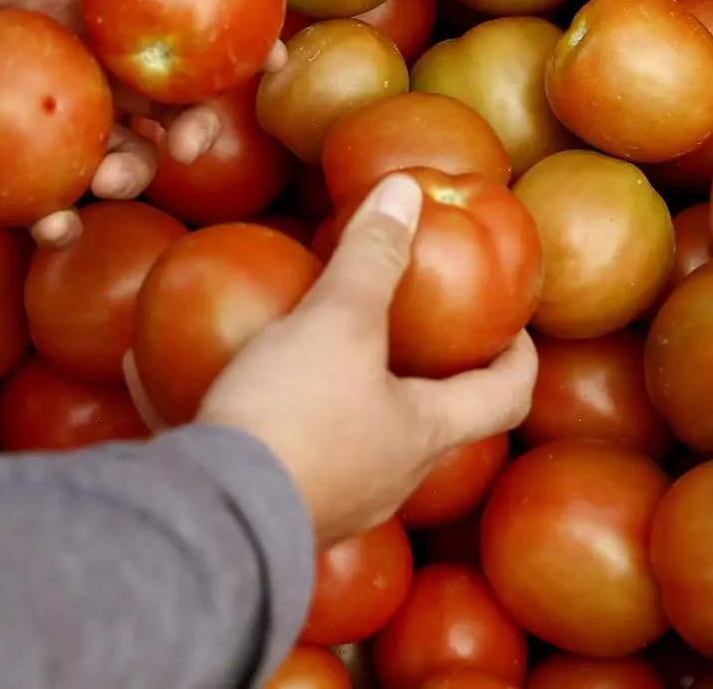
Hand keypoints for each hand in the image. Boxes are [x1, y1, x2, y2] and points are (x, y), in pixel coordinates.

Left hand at [0, 0, 281, 247]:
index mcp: (88, 8)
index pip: (177, 23)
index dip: (232, 42)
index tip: (271, 59)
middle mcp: (78, 66)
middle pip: (161, 103)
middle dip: (191, 125)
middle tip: (188, 139)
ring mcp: (44, 121)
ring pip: (117, 157)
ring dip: (131, 175)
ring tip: (110, 176)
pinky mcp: (2, 169)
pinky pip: (49, 200)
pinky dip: (61, 218)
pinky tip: (56, 221)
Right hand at [125, 174, 538, 547]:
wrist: (212, 522)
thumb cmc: (296, 418)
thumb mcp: (339, 322)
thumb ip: (373, 257)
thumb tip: (406, 191)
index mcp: (424, 434)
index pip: (506, 396)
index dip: (519, 356)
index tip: (514, 324)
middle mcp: (390, 478)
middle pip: (430, 423)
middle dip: (426, 374)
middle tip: (414, 325)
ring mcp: (331, 501)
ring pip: (350, 440)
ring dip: (340, 393)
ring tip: (311, 343)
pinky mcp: (269, 510)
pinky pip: (271, 453)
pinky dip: (251, 412)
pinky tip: (193, 375)